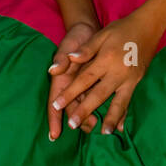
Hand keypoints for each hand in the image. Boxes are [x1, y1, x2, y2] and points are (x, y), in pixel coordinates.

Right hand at [47, 20, 99, 139]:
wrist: (88, 30)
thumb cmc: (75, 39)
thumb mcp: (67, 46)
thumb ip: (61, 58)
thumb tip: (53, 69)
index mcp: (62, 80)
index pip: (55, 102)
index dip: (54, 118)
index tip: (54, 134)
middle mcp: (72, 86)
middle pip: (72, 107)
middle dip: (78, 119)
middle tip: (88, 127)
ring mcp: (84, 86)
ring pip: (85, 105)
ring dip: (90, 115)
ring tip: (98, 125)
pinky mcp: (96, 82)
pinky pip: (98, 97)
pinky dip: (104, 106)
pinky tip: (113, 118)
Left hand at [50, 10, 160, 135]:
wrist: (148, 26)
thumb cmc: (122, 29)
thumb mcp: (102, 34)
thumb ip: (86, 49)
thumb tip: (70, 59)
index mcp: (106, 59)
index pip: (84, 79)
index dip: (70, 92)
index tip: (57, 105)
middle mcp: (118, 71)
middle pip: (99, 95)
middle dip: (85, 110)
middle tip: (72, 125)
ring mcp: (130, 78)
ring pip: (118, 102)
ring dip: (110, 118)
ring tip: (102, 133)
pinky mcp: (138, 81)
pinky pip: (129, 100)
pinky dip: (124, 114)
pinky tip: (120, 126)